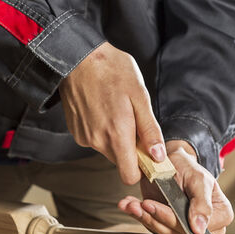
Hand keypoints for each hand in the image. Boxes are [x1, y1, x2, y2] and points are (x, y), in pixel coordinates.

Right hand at [59, 42, 165, 184]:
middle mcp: (98, 141)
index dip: (141, 169)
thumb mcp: (140, 96)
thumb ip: (149, 130)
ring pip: (108, 150)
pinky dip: (101, 130)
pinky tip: (102, 109)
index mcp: (117, 134)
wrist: (78, 57)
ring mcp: (84, 137)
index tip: (148, 155)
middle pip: (120, 161)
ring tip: (115, 110)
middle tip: (132, 121)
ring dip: (115, 137)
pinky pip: (95, 140)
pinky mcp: (76, 132)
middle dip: (130, 148)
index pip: (129, 175)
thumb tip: (158, 156)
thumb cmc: (111, 70)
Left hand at [117, 140, 233, 233]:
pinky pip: (153, 227)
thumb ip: (202, 204)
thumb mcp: (199, 179)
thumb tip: (199, 230)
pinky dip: (139, 216)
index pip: (198, 229)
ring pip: (164, 233)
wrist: (172, 162)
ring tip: (132, 204)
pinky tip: (129, 205)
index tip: (156, 207)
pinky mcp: (168, 228)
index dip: (176, 220)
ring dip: (145, 218)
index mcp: (221, 215)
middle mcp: (205, 228)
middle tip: (142, 204)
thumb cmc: (189, 168)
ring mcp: (185, 230)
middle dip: (157, 218)